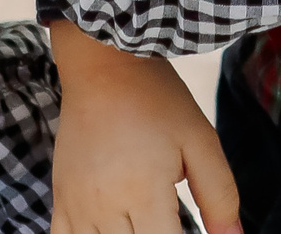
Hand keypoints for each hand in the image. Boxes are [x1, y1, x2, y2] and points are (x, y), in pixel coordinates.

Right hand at [48, 23, 239, 233]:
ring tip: (145, 222)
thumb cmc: (157, 99)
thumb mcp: (200, 140)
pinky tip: (112, 229)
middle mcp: (105, 205)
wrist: (104, 64)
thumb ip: (220, 196)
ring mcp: (77, 204)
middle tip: (168, 221)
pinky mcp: (61, 197)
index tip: (192, 232)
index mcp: (144, 192)